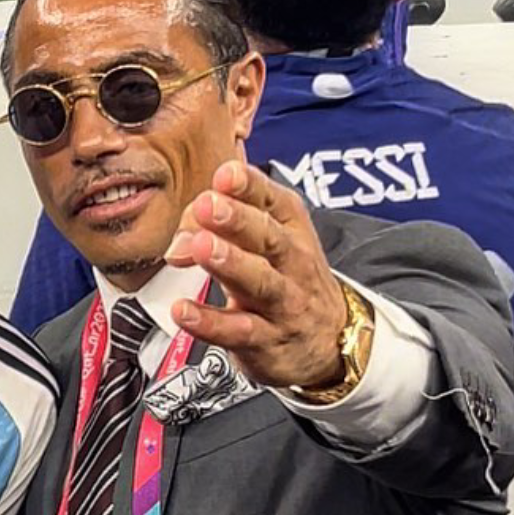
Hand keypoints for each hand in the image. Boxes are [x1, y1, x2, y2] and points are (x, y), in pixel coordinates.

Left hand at [165, 161, 346, 388]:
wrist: (330, 341)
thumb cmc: (287, 278)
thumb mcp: (263, 242)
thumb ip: (217, 222)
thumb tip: (183, 227)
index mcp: (290, 227)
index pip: (272, 200)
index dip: (249, 185)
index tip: (226, 173)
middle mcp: (292, 262)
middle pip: (268, 237)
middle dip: (238, 218)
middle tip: (209, 205)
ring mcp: (282, 303)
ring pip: (259, 282)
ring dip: (229, 263)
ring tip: (200, 248)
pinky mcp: (266, 341)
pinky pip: (238, 331)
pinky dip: (209, 322)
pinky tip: (183, 311)